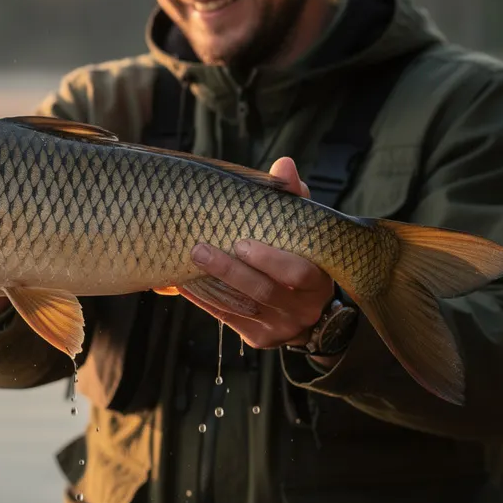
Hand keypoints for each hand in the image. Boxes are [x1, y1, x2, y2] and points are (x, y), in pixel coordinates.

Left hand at [176, 157, 337, 355]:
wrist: (309, 311)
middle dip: (230, 270)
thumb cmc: (301, 257)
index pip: (299, 273)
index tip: (241, 241)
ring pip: (242, 306)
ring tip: (187, 259)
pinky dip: (204, 298)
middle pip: (263, 291)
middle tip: (199, 248)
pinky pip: (227, 318)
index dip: (269, 259)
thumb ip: (293, 200)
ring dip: (210, 282)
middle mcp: (303, 309)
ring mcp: (281, 327)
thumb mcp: (304, 232)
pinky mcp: (260, 338)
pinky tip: (183, 280)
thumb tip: (284, 164)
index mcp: (319, 281)